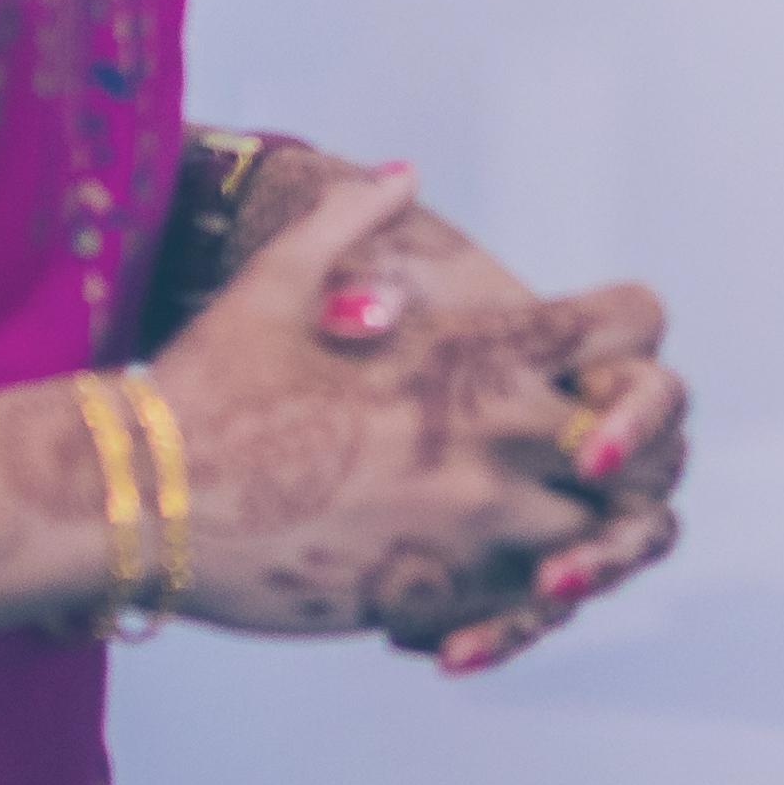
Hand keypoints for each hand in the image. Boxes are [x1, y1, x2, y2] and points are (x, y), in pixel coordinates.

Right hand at [151, 165, 653, 642]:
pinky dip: (517, 600)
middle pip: (645, 447)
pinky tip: (475, 584)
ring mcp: (471, 527)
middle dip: (628, 447)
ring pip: (597, 543)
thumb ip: (353, 219)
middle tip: (587, 452)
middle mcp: (495, 438)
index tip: (592, 352)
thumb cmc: (206, 386)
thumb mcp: (278, 280)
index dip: (623, 332)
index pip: (629, 325)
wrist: (138, 502)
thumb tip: (400, 173)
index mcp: (476, 353)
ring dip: (582, 534)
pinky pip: (523, 611)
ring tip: (538, 529)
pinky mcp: (434, 597)